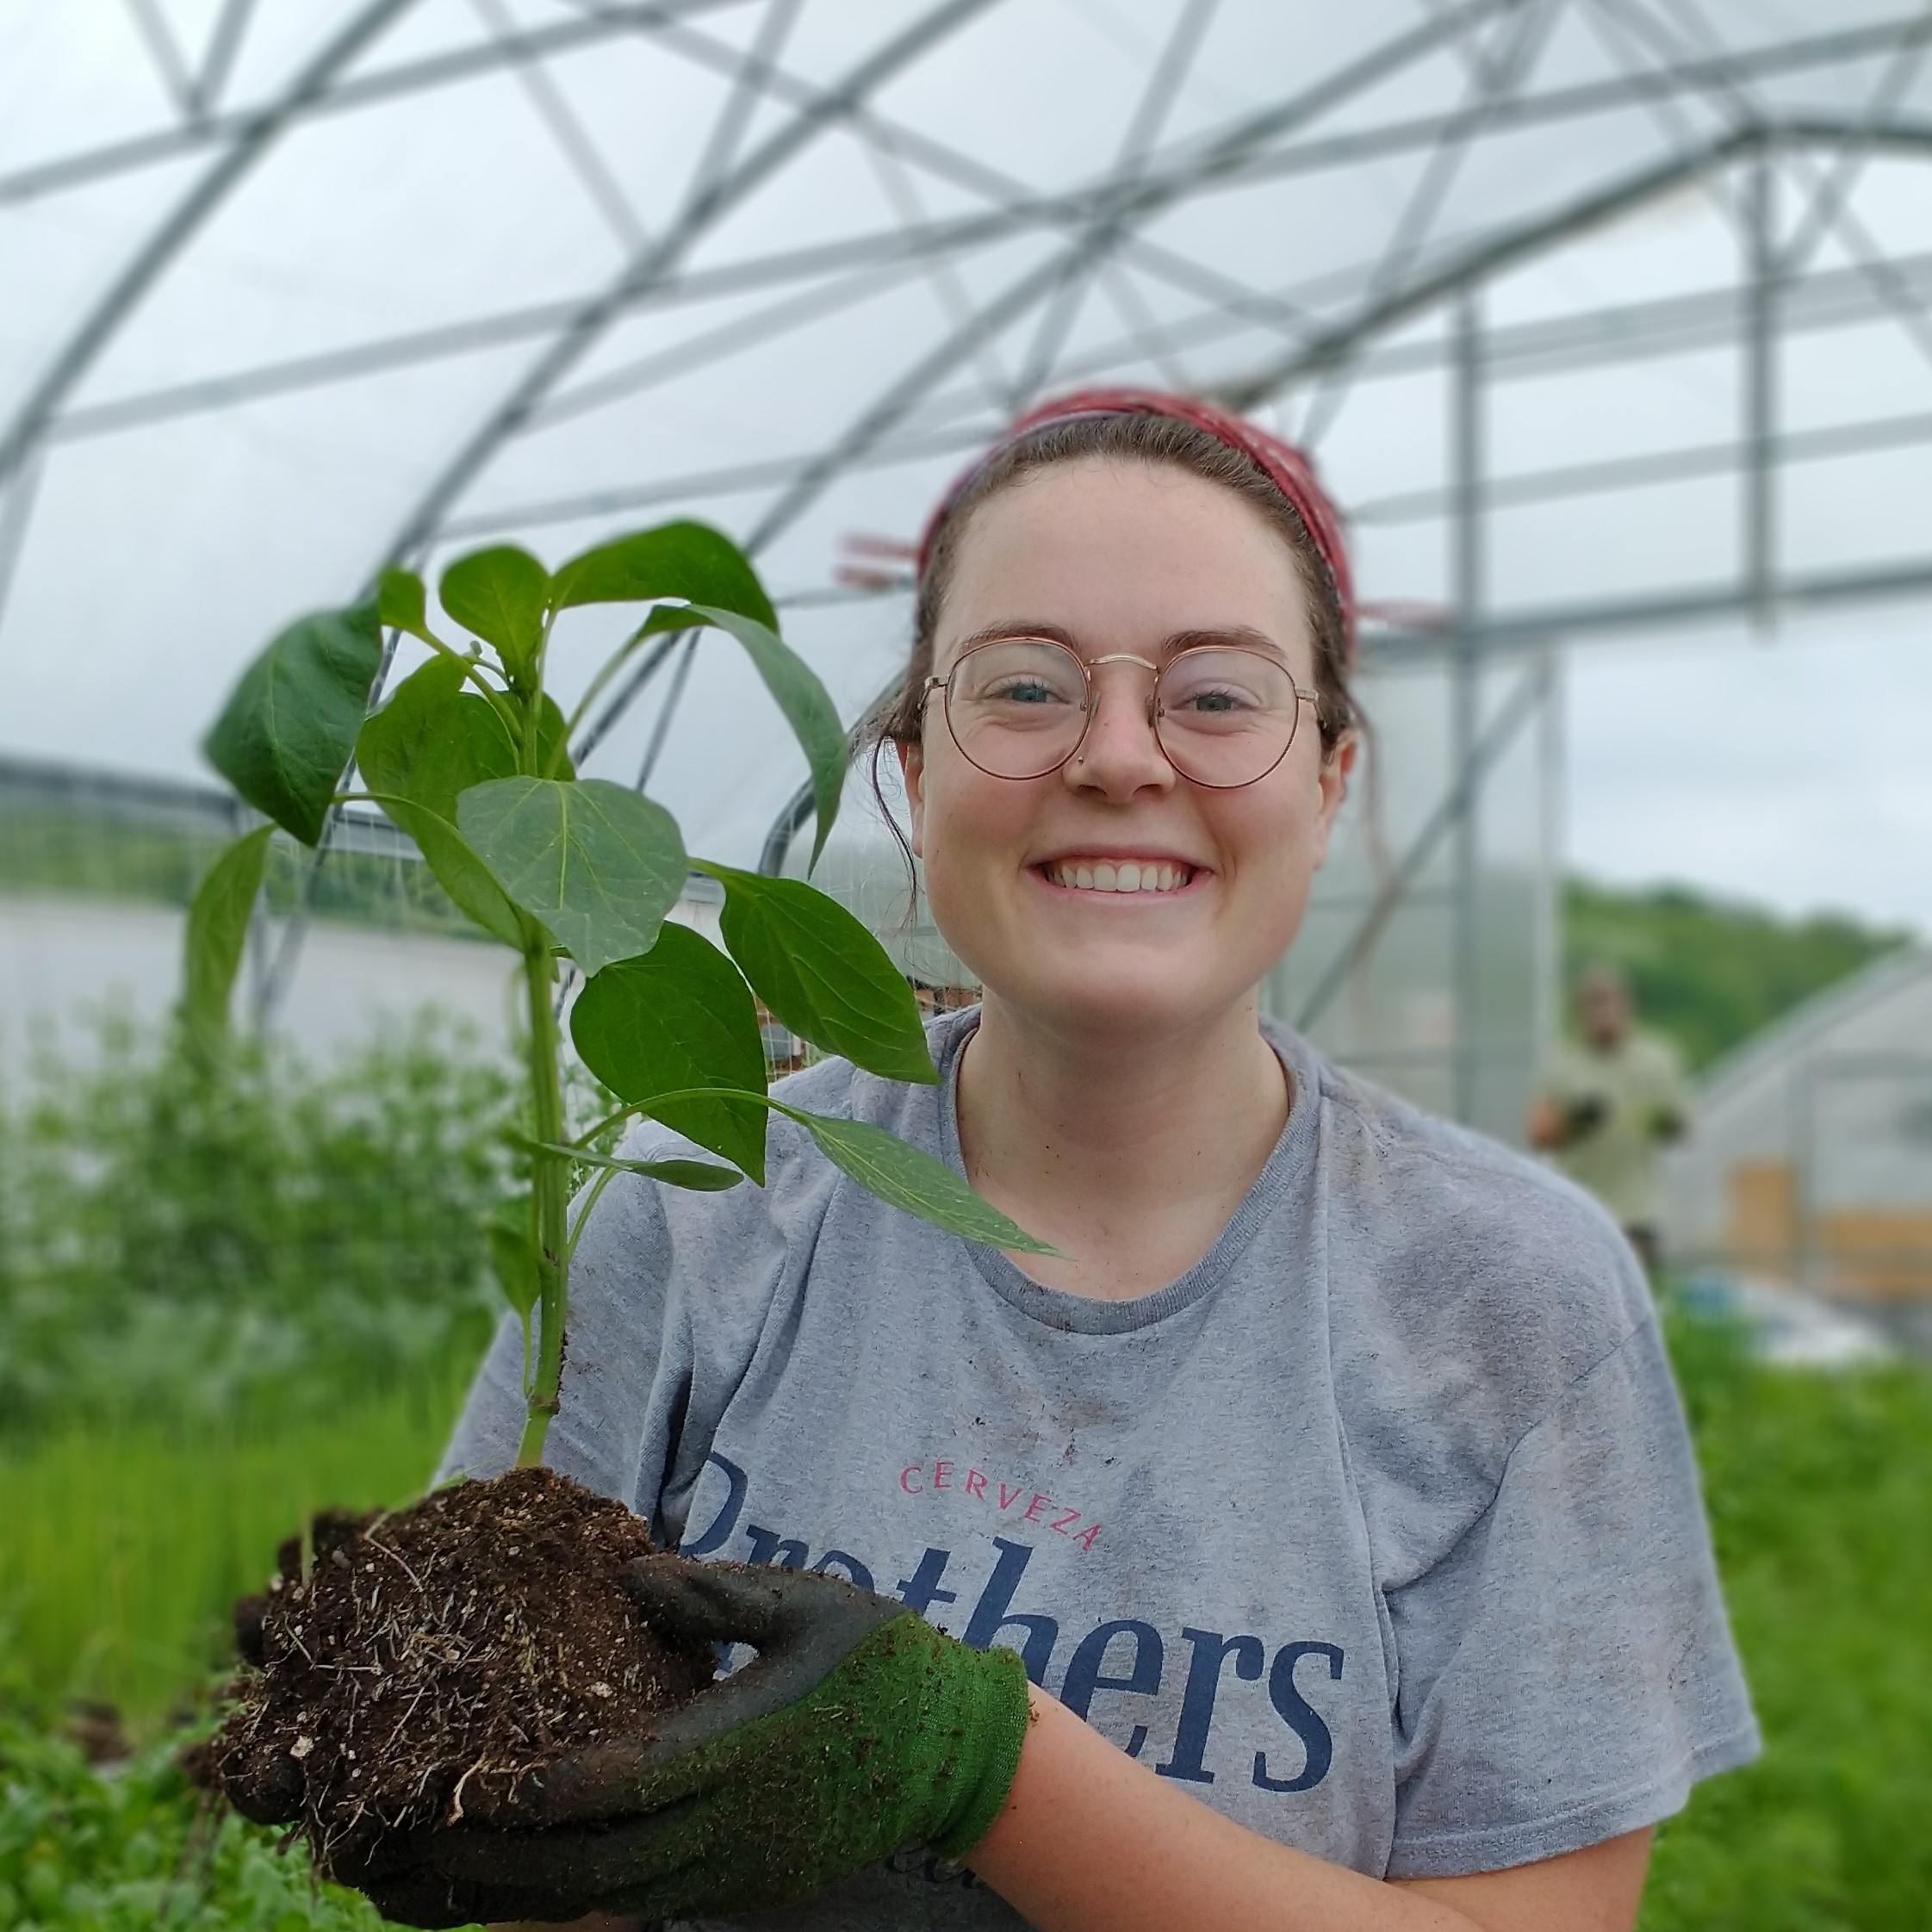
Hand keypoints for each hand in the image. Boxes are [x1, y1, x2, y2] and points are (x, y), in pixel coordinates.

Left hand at [341, 1558, 1030, 1927]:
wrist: (957, 1753)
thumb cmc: (879, 1659)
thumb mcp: (808, 1602)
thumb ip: (718, 1593)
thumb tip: (630, 1576)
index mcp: (741, 1747)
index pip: (623, 1782)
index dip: (539, 1789)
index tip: (462, 1781)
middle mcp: (726, 1826)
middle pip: (591, 1869)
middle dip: (490, 1869)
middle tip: (399, 1855)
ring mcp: (731, 1871)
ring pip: (604, 1904)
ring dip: (510, 1904)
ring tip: (418, 1892)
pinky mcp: (737, 1889)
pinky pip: (636, 1910)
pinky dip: (565, 1911)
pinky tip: (508, 1902)